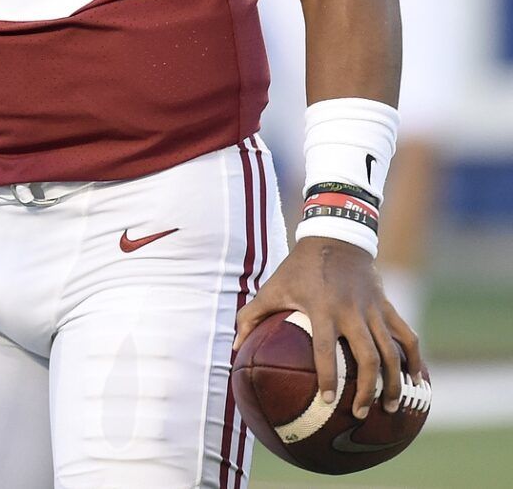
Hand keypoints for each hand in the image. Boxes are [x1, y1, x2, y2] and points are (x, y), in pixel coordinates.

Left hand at [236, 236, 425, 418]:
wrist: (335, 238)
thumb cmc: (297, 269)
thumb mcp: (271, 288)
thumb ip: (250, 317)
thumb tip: (234, 348)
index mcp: (321, 309)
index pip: (326, 350)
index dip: (329, 377)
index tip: (329, 402)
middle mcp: (351, 312)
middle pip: (367, 357)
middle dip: (367, 389)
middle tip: (362, 414)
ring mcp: (373, 310)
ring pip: (391, 351)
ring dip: (394, 381)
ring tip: (391, 407)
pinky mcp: (387, 307)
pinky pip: (408, 336)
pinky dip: (416, 359)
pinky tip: (418, 381)